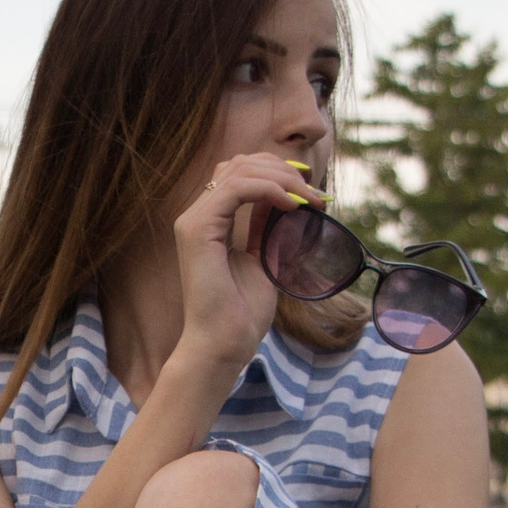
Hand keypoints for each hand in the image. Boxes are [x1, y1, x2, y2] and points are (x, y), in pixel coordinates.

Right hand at [170, 152, 322, 379]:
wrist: (224, 344)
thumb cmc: (241, 313)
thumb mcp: (263, 258)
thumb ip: (267, 226)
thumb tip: (286, 198)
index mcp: (209, 222)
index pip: (239, 173)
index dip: (277, 172)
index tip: (311, 192)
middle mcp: (196, 216)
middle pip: (239, 164)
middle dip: (283, 171)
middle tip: (314, 195)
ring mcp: (193, 221)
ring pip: (239, 170)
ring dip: (282, 179)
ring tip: (309, 200)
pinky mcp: (197, 230)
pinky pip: (237, 188)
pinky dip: (270, 190)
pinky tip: (292, 206)